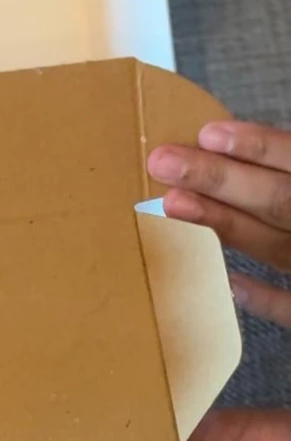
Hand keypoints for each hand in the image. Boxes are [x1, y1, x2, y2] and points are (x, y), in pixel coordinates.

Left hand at [147, 119, 290, 324]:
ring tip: (172, 204)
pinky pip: (290, 306)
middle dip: (221, 180)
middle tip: (163, 163)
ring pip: (274, 245)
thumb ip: (288, 167)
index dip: (258, 147)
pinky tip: (225, 281)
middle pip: (276, 200)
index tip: (207, 134)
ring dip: (224, 224)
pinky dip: (260, 296)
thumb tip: (226, 142)